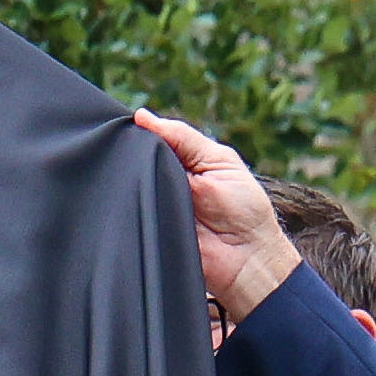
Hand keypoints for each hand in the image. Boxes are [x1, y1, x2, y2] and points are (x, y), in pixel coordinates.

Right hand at [129, 110, 299, 322]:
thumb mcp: (218, 160)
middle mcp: (167, 180)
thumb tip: (142, 116)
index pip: (154, 139)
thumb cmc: (243, 209)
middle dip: (133, 153)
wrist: (247, 259)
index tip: (129, 123)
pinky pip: (130, 212)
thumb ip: (183, 138)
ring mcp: (155, 204)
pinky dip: (130, 204)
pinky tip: (133, 197)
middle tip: (129, 150)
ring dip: (132, 178)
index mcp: (185, 160)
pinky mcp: (147, 228)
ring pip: (130, 184)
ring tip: (136, 175)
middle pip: (138, 159)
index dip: (141, 131)